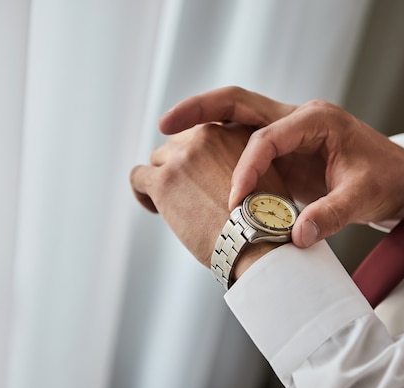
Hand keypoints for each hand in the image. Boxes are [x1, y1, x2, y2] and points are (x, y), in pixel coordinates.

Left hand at [130, 123, 288, 266]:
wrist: (255, 241)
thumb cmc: (263, 220)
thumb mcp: (266, 175)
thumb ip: (243, 162)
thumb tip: (217, 171)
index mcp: (234, 131)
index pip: (203, 134)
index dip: (200, 157)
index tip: (203, 178)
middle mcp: (207, 136)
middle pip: (177, 143)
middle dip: (179, 167)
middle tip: (186, 194)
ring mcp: (182, 157)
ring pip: (157, 159)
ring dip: (161, 180)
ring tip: (170, 205)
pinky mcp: (163, 180)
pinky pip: (138, 176)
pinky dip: (141, 192)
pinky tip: (154, 207)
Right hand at [160, 87, 403, 247]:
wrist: (398, 177)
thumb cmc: (385, 180)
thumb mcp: (364, 197)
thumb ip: (331, 214)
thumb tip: (297, 236)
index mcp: (317, 120)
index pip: (267, 138)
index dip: (246, 169)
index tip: (234, 201)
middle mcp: (297, 117)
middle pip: (238, 102)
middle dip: (199, 110)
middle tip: (165, 123)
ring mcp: (287, 129)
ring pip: (235, 115)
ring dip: (202, 123)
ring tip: (170, 140)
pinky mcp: (283, 147)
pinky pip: (242, 139)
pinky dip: (217, 146)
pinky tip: (198, 162)